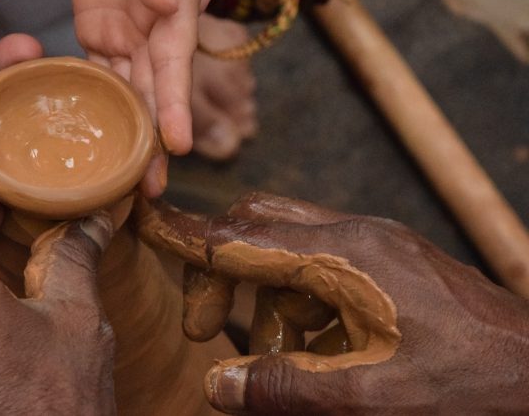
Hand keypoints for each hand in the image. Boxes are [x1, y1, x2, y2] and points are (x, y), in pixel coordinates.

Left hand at [63, 0, 205, 192]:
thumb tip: (162, 0)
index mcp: (174, 7)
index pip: (174, 64)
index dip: (175, 105)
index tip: (176, 147)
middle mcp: (154, 29)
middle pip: (153, 93)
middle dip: (151, 143)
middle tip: (147, 194)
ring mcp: (125, 32)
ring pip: (125, 94)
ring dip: (124, 137)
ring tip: (118, 185)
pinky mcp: (97, 27)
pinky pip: (93, 74)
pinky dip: (92, 107)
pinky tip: (87, 140)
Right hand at [136, 193, 528, 414]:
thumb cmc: (474, 387)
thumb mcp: (371, 398)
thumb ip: (287, 387)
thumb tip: (218, 386)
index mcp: (347, 254)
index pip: (243, 236)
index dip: (187, 236)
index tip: (143, 221)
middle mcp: (360, 236)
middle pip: (263, 227)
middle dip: (223, 271)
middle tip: (203, 328)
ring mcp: (381, 248)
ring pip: (294, 251)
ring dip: (265, 297)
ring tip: (266, 361)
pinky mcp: (397, 268)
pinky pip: (329, 272)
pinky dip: (302, 308)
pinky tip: (312, 357)